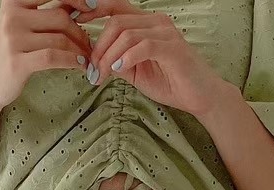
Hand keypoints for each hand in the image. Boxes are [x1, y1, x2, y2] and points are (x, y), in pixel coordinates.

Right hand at [0, 0, 91, 110]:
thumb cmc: (10, 51)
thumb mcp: (23, 25)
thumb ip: (45, 14)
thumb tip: (79, 5)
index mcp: (14, 1)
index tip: (91, 6)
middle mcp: (12, 16)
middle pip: (60, 17)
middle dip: (80, 32)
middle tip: (88, 44)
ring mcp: (13, 39)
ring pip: (59, 39)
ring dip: (79, 50)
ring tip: (86, 57)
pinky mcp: (17, 62)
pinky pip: (53, 57)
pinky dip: (72, 61)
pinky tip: (79, 65)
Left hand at [81, 0, 229, 118]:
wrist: (200, 96)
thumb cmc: (171, 82)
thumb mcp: (135, 72)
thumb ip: (117, 61)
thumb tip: (93, 60)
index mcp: (145, 23)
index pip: (114, 7)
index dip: (92, 9)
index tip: (74, 21)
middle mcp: (155, 21)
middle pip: (116, 21)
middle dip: (98, 46)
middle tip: (92, 70)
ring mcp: (164, 32)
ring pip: (126, 33)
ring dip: (109, 56)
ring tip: (103, 75)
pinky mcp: (172, 48)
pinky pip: (143, 45)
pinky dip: (127, 58)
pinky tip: (119, 70)